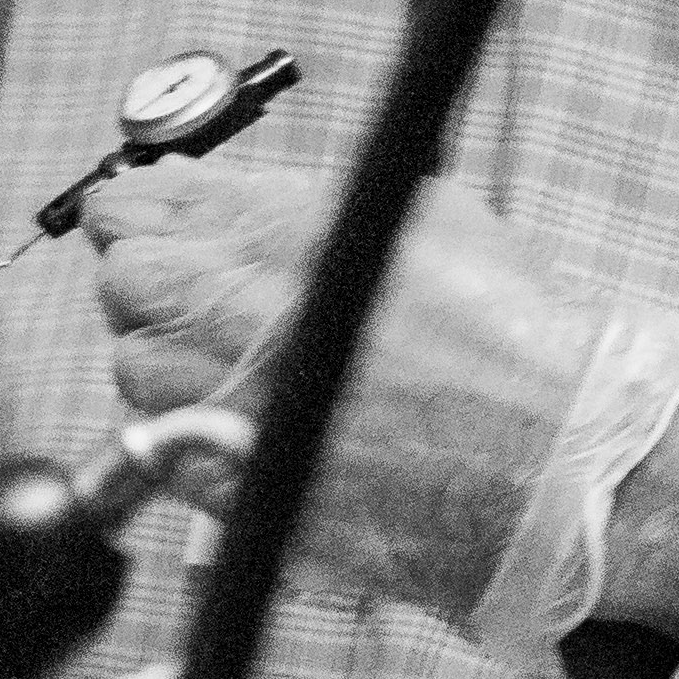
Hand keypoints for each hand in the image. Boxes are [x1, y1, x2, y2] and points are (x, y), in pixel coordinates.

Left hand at [76, 156, 591, 632]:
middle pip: (121, 281)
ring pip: (133, 367)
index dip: (141, 215)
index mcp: (286, 233)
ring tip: (245, 371)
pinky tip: (254, 424)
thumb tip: (227, 195)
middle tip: (200, 299)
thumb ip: (305, 203)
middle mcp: (242, 312)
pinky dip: (188, 432)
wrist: (557, 459)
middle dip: (151, 284)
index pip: (137, 203)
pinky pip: (162, 446)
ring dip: (170, 363)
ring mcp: (230, 402)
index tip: (151, 224)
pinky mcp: (235, 483)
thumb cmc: (513, 346)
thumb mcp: (423, 216)